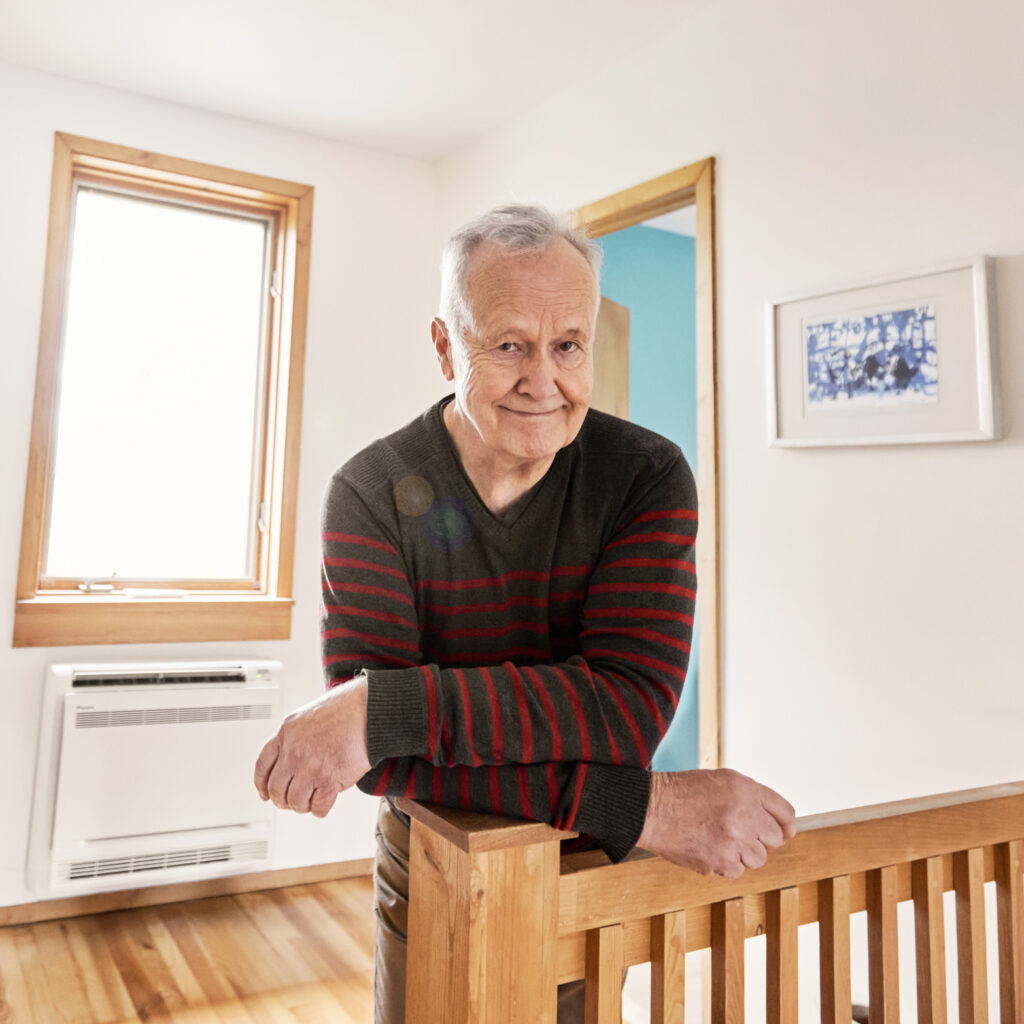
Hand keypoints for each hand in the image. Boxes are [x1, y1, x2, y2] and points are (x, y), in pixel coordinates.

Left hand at [253, 676, 371, 817]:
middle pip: (277, 788)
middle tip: (291, 801)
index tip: (265, 793)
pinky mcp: (329, 780)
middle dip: (283, 799)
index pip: (263, 765)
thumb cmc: (346, 710)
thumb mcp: (308, 716)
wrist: (368, 712)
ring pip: (295, 801)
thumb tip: (290, 760)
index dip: (262, 784)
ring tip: (311, 801)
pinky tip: (324, 802)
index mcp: (286, 732)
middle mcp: (294, 751)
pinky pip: (318, 807)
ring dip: (303, 805)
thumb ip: (295, 737)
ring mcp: (310, 767)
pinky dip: (320, 809)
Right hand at [636, 769, 795, 877]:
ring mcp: (734, 841)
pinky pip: (737, 870)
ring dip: (743, 853)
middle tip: (740, 833)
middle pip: (774, 838)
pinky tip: (708, 848)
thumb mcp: (722, 780)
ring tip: (719, 839)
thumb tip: (773, 819)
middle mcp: (745, 815)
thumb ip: (750, 797)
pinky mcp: (721, 862)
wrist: (651, 809)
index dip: (786, 825)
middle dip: (760, 838)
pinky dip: (726, 863)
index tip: (784, 832)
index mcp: (747, 790)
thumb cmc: (682, 792)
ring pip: (758, 858)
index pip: (785, 813)